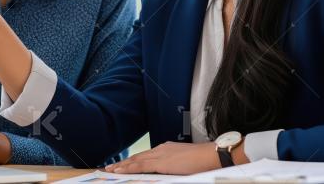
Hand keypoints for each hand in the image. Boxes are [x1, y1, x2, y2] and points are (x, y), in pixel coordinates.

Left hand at [104, 141, 244, 174]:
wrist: (214, 156)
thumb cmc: (205, 161)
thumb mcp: (186, 164)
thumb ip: (175, 167)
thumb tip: (170, 173)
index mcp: (168, 149)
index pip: (146, 156)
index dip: (133, 161)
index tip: (122, 165)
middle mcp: (162, 149)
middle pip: (138, 157)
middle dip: (123, 163)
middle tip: (109, 167)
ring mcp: (161, 155)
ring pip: (136, 161)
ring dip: (121, 166)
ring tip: (109, 170)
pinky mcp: (162, 162)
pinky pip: (141, 166)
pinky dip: (128, 168)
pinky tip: (119, 171)